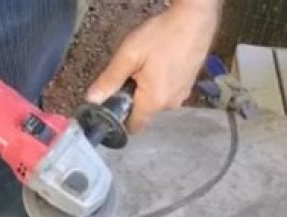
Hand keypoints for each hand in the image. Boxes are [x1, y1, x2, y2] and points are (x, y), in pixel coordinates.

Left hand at [86, 1, 218, 132]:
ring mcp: (182, 95)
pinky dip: (159, 84)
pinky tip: (158, 64)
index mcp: (154, 101)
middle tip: (129, 74)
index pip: (133, 127)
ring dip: (146, 90)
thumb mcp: (129, 55)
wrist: (195, 19)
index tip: (111, 103)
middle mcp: (170, 104)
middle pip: (143, 113)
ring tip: (145, 66)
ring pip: (155, 101)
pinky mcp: (188, 85)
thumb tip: (91, 100)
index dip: (119, 119)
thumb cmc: (162, 36)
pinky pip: (167, 92)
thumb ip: (109, 80)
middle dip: (132, 99)